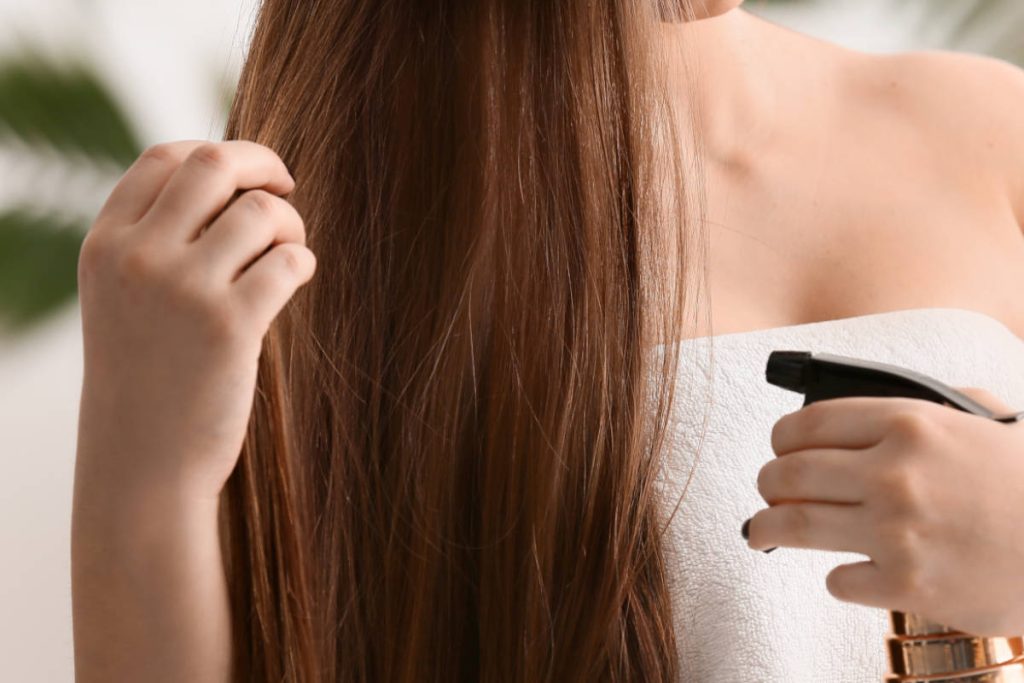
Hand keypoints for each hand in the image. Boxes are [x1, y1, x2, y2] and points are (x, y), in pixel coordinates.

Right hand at [75, 139, 315, 500]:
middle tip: (287, 187)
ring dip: (289, 225)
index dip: (218, 155)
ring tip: (287, 254)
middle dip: (263, 165)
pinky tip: (296, 280)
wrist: (142, 466)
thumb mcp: (124, 300)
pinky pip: (288, 261)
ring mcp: (182, 288)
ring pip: (261, 211)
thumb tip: (233, 185)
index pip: (164, 159)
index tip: (248, 176)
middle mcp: (138, 257)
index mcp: (106, 245)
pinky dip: (303, 262)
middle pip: (215, 163)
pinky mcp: (230, 325)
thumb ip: (157, 242)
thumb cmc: (145, 380)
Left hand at [746, 387, 1023, 635]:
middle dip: (768, 483)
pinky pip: (837, 580)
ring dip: (766, 527)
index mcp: (910, 424)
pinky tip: (849, 571)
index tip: (779, 449)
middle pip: (788, 473)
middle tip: (767, 492)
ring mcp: (897, 531)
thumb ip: (932, 406)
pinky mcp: (907, 585)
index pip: (807, 424)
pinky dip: (836, 577)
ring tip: (759, 531)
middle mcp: (894, 473)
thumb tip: (878, 404)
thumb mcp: (990, 422)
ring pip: (792, 524)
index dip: (781, 439)